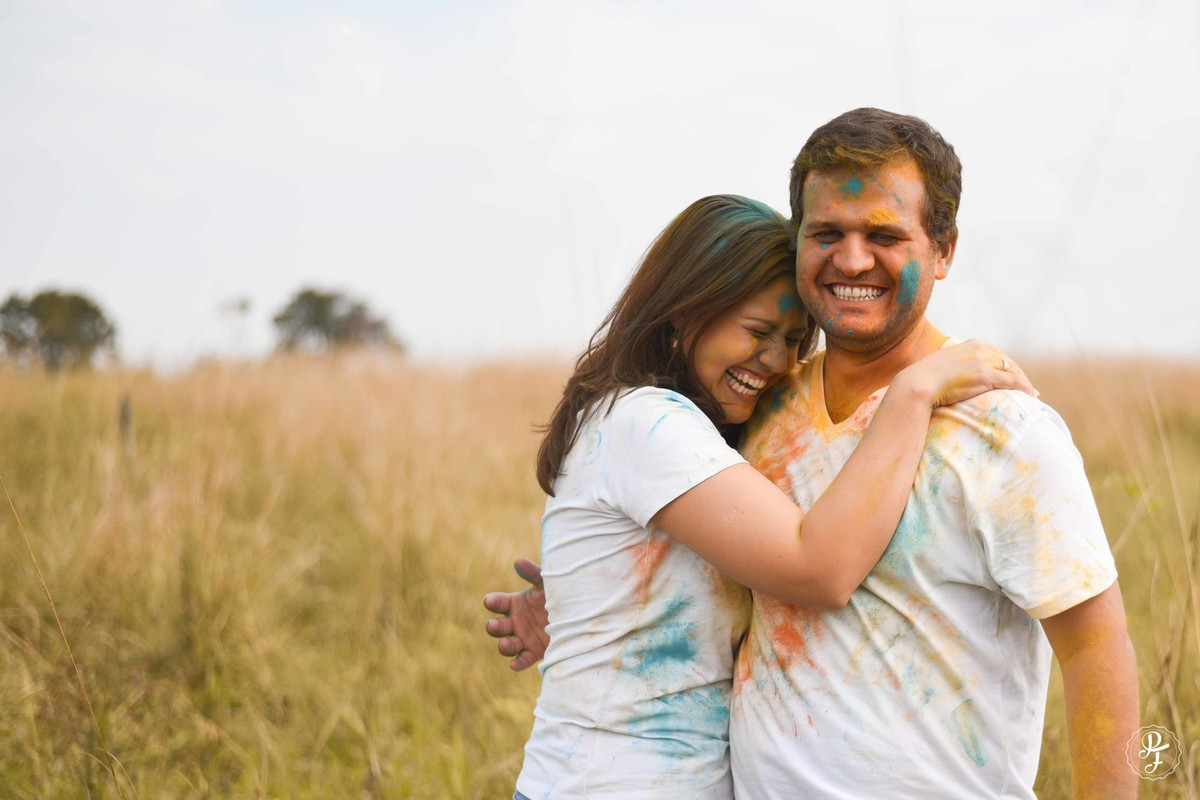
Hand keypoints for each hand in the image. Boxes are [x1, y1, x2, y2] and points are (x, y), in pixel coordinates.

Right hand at [483, 558, 548, 670]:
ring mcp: (523, 638)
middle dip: (493, 627)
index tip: (490, 601)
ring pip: (507, 645)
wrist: (580, 614)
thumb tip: (518, 562)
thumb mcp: (547, 582)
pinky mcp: (534, 652)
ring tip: (505, 644)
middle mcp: (515, 622)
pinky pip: (522, 659)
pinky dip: (517, 663)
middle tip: (494, 626)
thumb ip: (533, 573)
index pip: (498, 603)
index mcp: (515, 603)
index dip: (492, 602)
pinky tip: (514, 664)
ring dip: (503, 646)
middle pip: (497, 626)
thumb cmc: (559, 594)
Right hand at [897, 340, 1036, 407]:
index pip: (996, 354)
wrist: (917, 383)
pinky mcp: (985, 376)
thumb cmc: (924, 379)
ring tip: (1030, 394)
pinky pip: (1012, 382)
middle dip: (1018, 374)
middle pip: (1007, 361)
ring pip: (1012, 371)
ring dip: (1023, 382)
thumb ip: (955, 366)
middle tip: (1026, 388)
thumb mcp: (943, 366)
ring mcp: (983, 361)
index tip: (1012, 376)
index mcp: (970, 344)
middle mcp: (979, 348)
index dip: (1007, 366)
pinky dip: (1024, 388)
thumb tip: (956, 376)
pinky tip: (1031, 396)